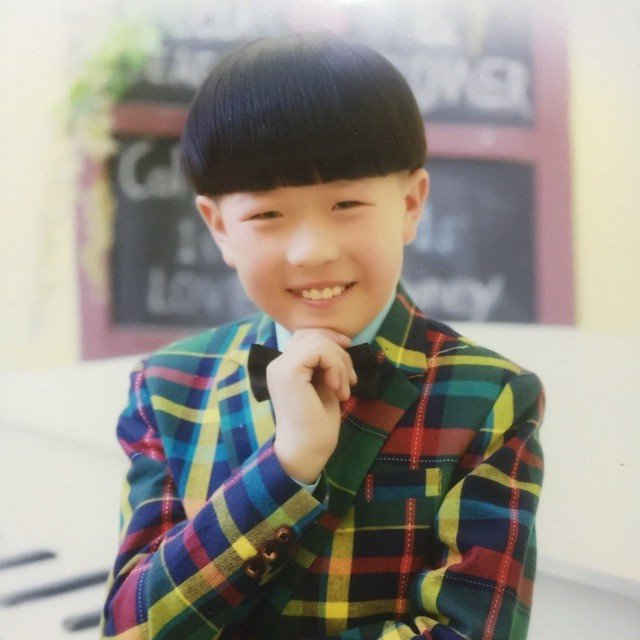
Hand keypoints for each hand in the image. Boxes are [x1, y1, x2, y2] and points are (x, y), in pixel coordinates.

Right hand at [266, 329, 356, 483]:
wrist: (307, 451)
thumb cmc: (317, 425)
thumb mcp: (324, 384)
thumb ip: (325, 363)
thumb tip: (341, 342)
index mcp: (284, 367)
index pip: (307, 336)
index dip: (331, 339)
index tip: (348, 360)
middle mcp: (278, 363)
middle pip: (313, 335)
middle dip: (340, 353)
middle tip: (350, 381)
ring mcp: (281, 366)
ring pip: (319, 342)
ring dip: (340, 363)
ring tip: (343, 389)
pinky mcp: (289, 371)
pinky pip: (319, 351)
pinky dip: (335, 366)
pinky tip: (336, 388)